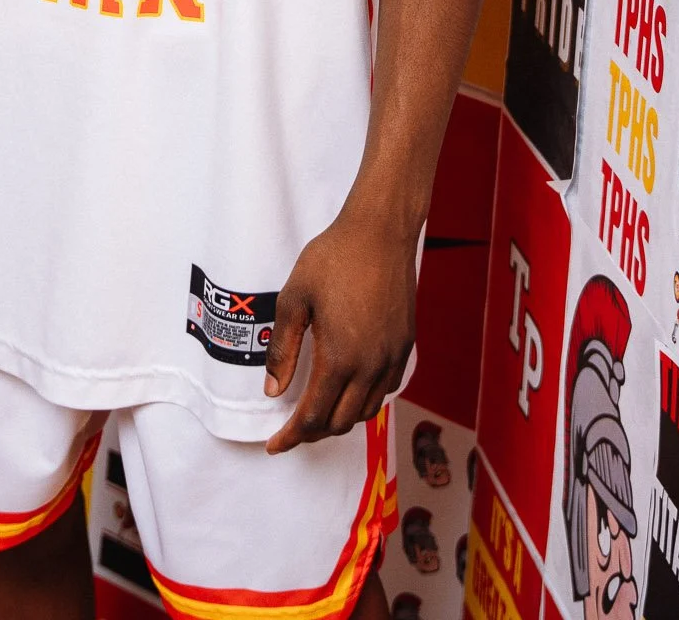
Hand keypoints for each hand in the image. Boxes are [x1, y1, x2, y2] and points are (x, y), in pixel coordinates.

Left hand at [263, 209, 414, 453]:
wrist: (380, 232)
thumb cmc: (332, 258)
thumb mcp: (293, 299)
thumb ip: (282, 350)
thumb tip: (273, 392)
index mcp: (340, 357)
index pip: (313, 416)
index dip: (291, 437)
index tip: (274, 445)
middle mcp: (370, 366)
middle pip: (341, 422)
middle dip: (313, 433)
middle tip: (291, 429)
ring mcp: (392, 357)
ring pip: (367, 411)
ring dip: (340, 420)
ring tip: (318, 413)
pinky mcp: (405, 345)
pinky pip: (386, 390)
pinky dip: (365, 401)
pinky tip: (350, 390)